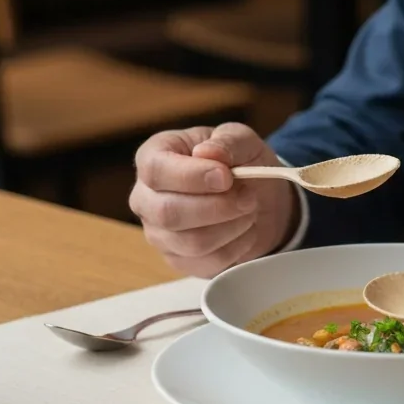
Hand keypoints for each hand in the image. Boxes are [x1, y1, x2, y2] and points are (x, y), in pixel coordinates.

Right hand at [130, 123, 297, 277]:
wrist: (256, 197)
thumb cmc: (240, 162)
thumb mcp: (241, 139)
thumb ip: (228, 141)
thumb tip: (208, 152)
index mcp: (153, 157)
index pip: (155, 170)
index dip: (191, 176)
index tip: (226, 176)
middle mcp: (146, 197)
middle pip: (168, 213)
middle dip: (218, 207)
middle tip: (248, 197)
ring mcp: (159, 233)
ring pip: (191, 242)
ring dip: (231, 226)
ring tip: (248, 210)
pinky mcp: (178, 259)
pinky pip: (206, 263)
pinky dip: (236, 247)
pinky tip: (245, 230)